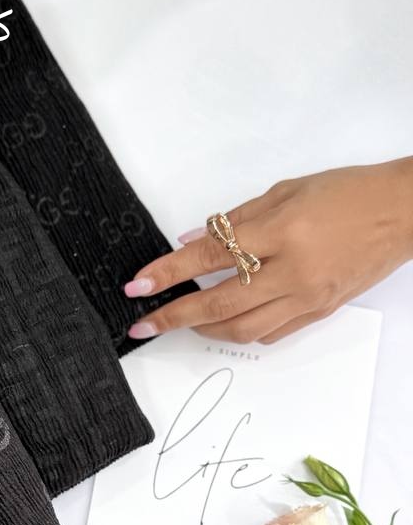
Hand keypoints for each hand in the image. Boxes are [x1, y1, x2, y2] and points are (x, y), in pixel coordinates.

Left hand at [123, 160, 412, 344]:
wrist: (404, 212)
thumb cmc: (347, 192)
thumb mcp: (286, 191)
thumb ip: (235, 221)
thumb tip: (191, 242)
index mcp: (283, 231)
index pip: (211, 257)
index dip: (169, 272)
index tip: (138, 285)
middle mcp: (293, 271)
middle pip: (220, 304)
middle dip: (174, 316)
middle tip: (143, 325)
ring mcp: (307, 297)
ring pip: (242, 329)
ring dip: (203, 330)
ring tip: (181, 322)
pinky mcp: (319, 313)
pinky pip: (270, 333)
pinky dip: (240, 330)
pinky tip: (224, 322)